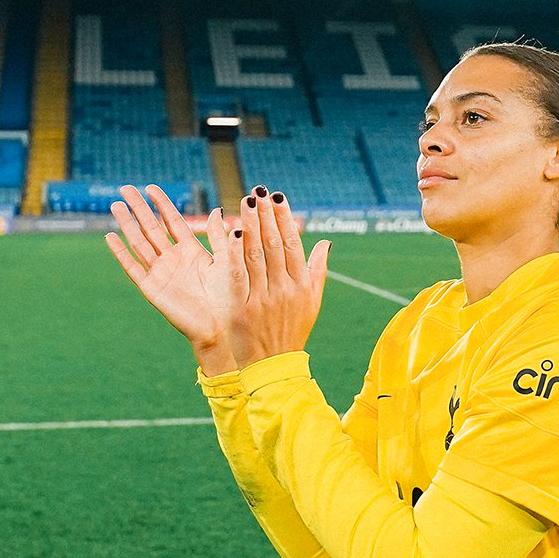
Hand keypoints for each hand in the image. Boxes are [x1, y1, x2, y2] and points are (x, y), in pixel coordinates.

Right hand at [105, 185, 245, 350]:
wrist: (220, 326)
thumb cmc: (229, 298)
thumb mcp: (227, 262)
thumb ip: (220, 237)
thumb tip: (217, 209)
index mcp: (192, 252)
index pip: (173, 222)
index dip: (162, 204)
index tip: (151, 187)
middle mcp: (174, 260)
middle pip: (152, 228)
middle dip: (139, 208)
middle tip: (126, 188)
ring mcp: (161, 273)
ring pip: (139, 243)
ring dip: (127, 224)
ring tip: (116, 205)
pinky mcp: (151, 288)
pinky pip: (133, 267)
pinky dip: (121, 253)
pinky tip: (111, 237)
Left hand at [224, 189, 330, 368]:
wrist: (274, 366)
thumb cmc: (293, 331)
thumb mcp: (312, 303)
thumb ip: (318, 270)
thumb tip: (325, 242)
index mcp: (301, 285)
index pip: (292, 243)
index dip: (284, 218)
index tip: (277, 197)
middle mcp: (284, 288)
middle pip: (274, 244)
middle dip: (266, 215)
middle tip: (258, 191)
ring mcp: (263, 298)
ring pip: (256, 254)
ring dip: (251, 225)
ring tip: (246, 201)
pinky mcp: (242, 308)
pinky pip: (239, 274)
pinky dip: (236, 252)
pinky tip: (233, 231)